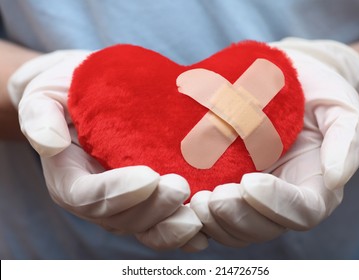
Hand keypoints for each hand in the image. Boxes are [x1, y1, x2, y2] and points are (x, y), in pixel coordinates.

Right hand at [9, 51, 205, 250]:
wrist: (90, 97)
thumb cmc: (68, 95)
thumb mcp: (44, 96)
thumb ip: (40, 117)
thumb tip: (50, 144)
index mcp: (70, 179)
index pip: (90, 197)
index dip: (119, 192)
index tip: (150, 176)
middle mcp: (96, 200)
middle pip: (122, 219)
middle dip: (153, 209)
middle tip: (181, 188)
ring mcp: (123, 204)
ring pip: (145, 228)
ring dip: (171, 228)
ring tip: (198, 217)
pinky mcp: (145, 201)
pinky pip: (161, 225)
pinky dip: (181, 234)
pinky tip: (203, 232)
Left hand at [190, 38, 358, 246]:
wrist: (291, 85)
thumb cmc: (319, 98)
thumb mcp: (342, 112)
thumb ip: (346, 144)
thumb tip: (335, 179)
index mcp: (314, 188)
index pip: (301, 211)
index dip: (275, 203)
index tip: (249, 181)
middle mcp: (283, 201)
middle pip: (264, 227)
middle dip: (237, 217)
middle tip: (212, 198)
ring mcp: (254, 199)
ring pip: (237, 229)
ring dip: (214, 222)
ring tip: (195, 202)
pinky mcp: (231, 189)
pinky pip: (216, 215)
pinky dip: (200, 216)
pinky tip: (184, 201)